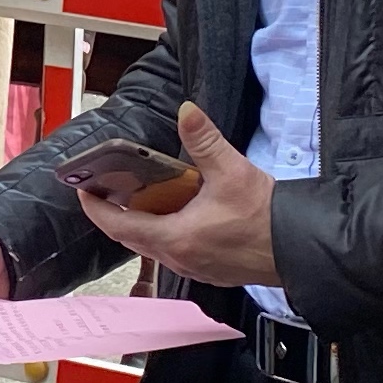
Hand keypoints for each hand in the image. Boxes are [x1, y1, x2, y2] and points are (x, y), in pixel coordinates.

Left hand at [78, 103, 277, 291]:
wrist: (299, 248)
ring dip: (144, 225)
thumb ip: (204, 140)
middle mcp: (179, 258)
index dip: (96, 208)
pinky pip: (176, 253)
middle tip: (110, 190)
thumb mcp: (231, 170)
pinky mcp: (210, 271)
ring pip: (154, 247)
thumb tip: (186, 111)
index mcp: (174, 237)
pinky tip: (180, 216)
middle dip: (117, 215)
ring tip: (144, 198)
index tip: (84, 192)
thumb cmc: (265, 216)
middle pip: (132, 238)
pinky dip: (167, 234)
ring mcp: (194, 268)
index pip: (119, 225)